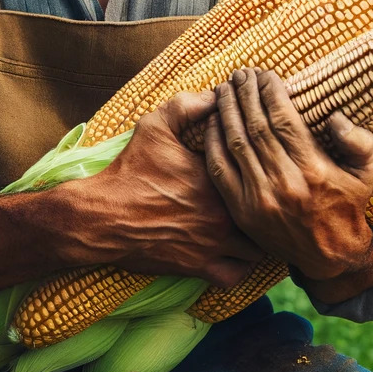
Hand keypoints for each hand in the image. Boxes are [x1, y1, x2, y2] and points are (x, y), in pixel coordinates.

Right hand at [80, 90, 260, 287]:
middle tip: (268, 196)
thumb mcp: (156, 126)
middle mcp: (222, 213)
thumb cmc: (130, 171)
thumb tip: (217, 95)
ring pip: (258, 248)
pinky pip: (236, 276)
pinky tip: (237, 254)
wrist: (103, 217)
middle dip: (269, 203)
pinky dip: (241, 268)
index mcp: (218, 177)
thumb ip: (188, 106)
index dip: (266, 166)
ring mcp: (213, 244)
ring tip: (256, 225)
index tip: (265, 163)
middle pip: (266, 212)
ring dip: (259, 237)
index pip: (259, 170)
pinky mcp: (199, 268)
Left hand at [202, 68, 372, 292]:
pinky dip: (212, 141)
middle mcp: (284, 183)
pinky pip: (219, 168)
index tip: (266, 74)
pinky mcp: (241, 210)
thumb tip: (335, 118)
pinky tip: (213, 120)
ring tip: (225, 87)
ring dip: (227, 110)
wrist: (330, 256)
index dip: (270, 91)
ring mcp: (259, 198)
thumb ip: (358, 142)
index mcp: (313, 170)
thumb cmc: (348, 205)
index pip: (282, 119)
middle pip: (255, 126)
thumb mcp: (367, 173)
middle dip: (245, 93)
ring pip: (235, 143)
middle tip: (241, 73)